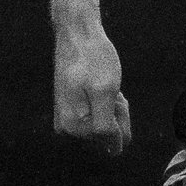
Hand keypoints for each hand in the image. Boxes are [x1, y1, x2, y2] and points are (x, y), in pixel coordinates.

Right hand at [53, 20, 130, 154]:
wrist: (77, 34)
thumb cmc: (93, 59)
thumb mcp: (106, 92)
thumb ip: (107, 127)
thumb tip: (113, 152)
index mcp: (73, 126)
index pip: (111, 137)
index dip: (120, 114)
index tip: (114, 94)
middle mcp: (66, 127)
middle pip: (106, 132)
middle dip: (116, 111)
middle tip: (111, 86)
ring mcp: (66, 118)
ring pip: (104, 122)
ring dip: (111, 104)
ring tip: (106, 83)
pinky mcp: (70, 108)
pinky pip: (96, 113)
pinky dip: (105, 100)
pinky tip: (101, 84)